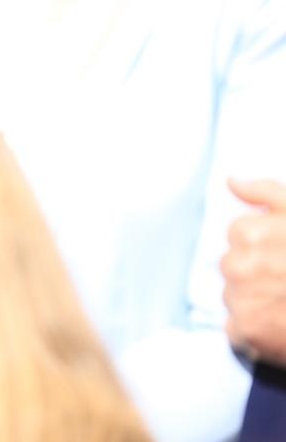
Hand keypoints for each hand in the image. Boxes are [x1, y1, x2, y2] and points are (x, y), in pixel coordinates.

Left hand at [223, 177, 285, 363]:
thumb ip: (266, 192)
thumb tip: (231, 181)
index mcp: (247, 234)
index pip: (237, 237)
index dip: (265, 246)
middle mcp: (235, 265)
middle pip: (232, 267)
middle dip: (256, 272)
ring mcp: (239, 299)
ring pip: (234, 297)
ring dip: (255, 301)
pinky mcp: (246, 331)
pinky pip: (237, 330)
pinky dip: (255, 331)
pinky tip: (280, 327)